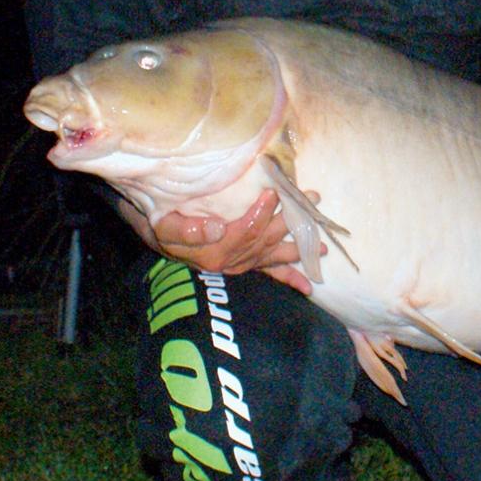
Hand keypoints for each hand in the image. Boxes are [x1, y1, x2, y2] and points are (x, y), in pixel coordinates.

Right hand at [150, 188, 315, 293]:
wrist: (156, 235)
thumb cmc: (160, 223)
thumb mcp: (162, 224)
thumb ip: (185, 229)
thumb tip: (216, 228)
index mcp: (214, 251)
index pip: (244, 232)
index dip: (260, 214)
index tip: (273, 192)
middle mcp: (230, 262)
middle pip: (265, 242)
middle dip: (290, 221)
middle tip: (313, 199)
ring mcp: (239, 265)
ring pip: (273, 255)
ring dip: (299, 248)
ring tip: (324, 246)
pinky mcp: (243, 265)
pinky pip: (268, 273)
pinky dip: (289, 279)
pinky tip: (308, 288)